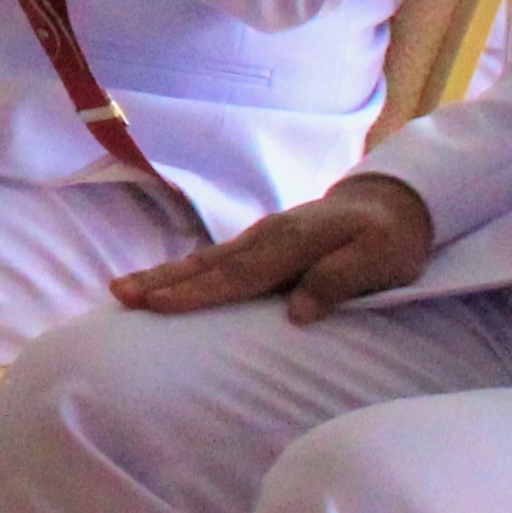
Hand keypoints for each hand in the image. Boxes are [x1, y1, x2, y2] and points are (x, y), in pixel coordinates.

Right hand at [111, 176, 434, 321]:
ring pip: (205, 260)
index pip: (238, 276)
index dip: (197, 294)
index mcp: (292, 244)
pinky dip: (185, 270)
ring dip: (163, 275)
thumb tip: (296, 312)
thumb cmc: (391, 237)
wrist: (392, 200)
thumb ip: (340, 280)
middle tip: (119, 295)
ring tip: (122, 289)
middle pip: (208, 265)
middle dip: (162, 281)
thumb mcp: (383, 260)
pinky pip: (215, 259)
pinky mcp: (261, 243)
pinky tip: (164, 281)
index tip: (158, 306)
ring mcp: (260, 238)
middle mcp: (266, 238)